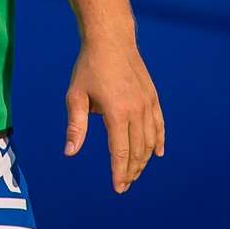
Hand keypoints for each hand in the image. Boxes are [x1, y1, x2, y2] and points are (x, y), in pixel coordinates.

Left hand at [64, 34, 164, 192]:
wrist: (111, 40)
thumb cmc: (89, 67)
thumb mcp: (76, 96)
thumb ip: (75, 127)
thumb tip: (70, 152)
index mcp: (117, 113)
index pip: (120, 152)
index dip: (119, 172)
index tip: (118, 188)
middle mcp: (136, 110)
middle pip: (137, 150)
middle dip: (131, 170)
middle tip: (124, 184)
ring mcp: (147, 103)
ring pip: (150, 140)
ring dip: (144, 159)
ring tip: (135, 172)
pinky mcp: (152, 97)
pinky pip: (159, 124)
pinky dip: (159, 141)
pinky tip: (157, 153)